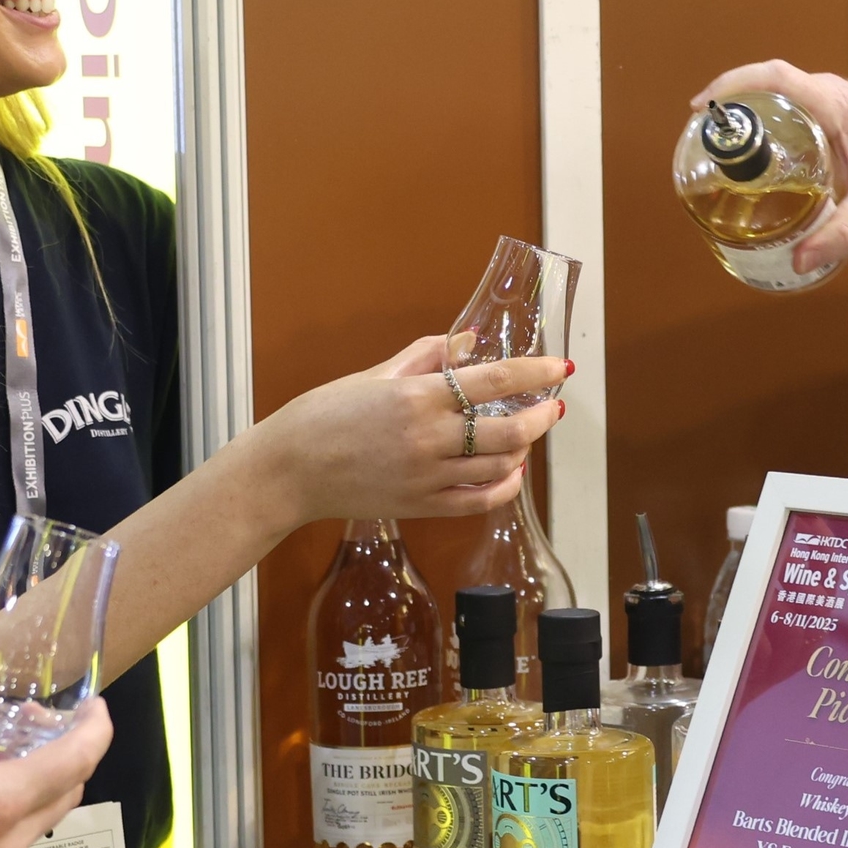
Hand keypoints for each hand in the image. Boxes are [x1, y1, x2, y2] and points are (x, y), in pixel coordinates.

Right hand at [243, 334, 564, 526]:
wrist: (289, 470)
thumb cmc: (323, 416)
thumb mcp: (375, 374)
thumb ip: (428, 356)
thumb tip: (471, 342)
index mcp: (417, 397)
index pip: (494, 381)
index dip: (535, 372)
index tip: (558, 367)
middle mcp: (428, 438)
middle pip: (509, 430)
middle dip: (541, 416)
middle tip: (552, 406)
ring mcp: (427, 477)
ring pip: (499, 466)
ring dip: (525, 449)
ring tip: (528, 433)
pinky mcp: (421, 505)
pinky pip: (478, 500)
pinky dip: (504, 486)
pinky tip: (512, 472)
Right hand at [694, 59, 847, 275]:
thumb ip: (839, 236)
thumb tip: (799, 262)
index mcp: (836, 103)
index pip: (775, 77)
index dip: (734, 84)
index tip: (704, 106)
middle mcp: (830, 93)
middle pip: (767, 83)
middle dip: (730, 102)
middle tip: (703, 134)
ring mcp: (832, 99)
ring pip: (778, 92)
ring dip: (748, 109)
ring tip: (719, 143)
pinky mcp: (834, 112)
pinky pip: (791, 105)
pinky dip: (766, 118)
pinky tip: (754, 151)